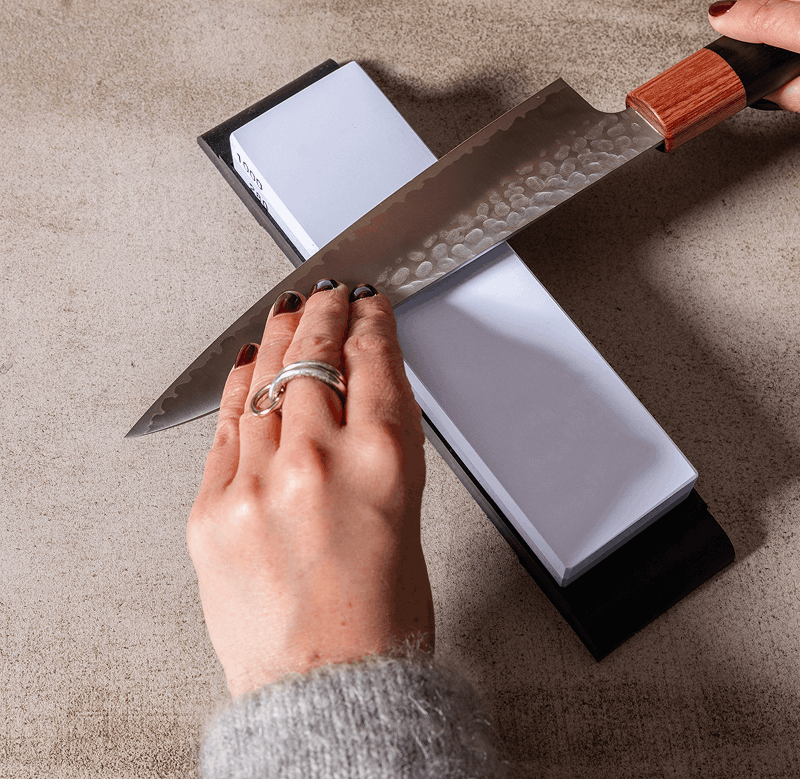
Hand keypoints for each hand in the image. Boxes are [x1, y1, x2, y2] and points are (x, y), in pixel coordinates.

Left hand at [187, 282, 433, 697]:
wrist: (327, 684)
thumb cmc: (382, 613)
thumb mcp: (406, 507)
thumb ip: (381, 439)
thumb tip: (363, 388)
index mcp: (383, 461)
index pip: (373, 360)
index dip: (370, 321)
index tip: (369, 305)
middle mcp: (318, 461)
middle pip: (315, 356)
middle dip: (324, 313)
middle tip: (329, 293)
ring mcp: (258, 482)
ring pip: (266, 380)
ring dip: (280, 338)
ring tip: (287, 312)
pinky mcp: (213, 508)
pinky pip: (227, 426)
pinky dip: (239, 387)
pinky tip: (249, 360)